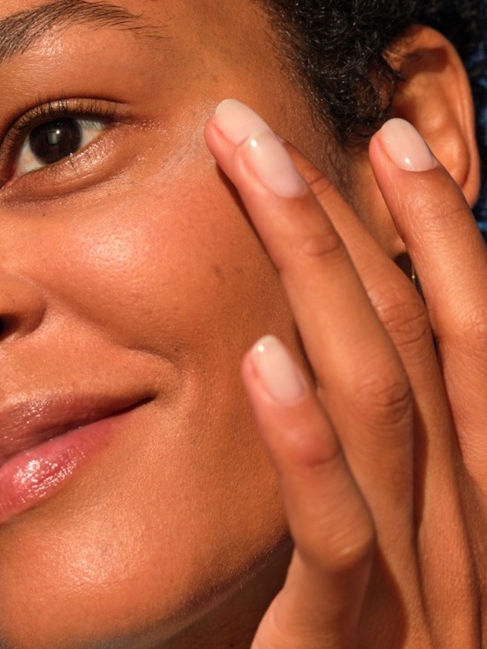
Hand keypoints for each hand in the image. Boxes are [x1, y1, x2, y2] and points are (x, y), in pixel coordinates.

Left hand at [205, 99, 486, 646]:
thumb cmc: (377, 646)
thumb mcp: (397, 532)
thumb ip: (383, 450)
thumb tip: (334, 338)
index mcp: (476, 488)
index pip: (465, 330)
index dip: (437, 226)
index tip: (387, 139)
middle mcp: (465, 519)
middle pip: (409, 334)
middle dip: (342, 216)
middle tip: (261, 127)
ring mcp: (418, 584)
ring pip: (378, 403)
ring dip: (316, 276)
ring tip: (258, 178)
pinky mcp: (345, 644)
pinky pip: (335, 533)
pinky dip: (306, 445)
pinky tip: (261, 360)